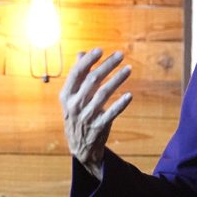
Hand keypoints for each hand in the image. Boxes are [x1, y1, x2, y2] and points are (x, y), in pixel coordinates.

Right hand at [59, 48, 132, 179]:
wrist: (79, 147)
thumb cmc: (77, 114)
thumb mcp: (72, 97)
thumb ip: (78, 75)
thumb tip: (81, 53)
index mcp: (66, 95)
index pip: (76, 73)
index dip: (88, 60)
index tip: (100, 49)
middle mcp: (74, 105)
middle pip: (92, 80)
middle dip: (107, 65)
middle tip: (121, 54)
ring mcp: (86, 116)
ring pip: (103, 94)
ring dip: (117, 79)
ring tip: (129, 69)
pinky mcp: (98, 126)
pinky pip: (111, 114)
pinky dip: (120, 104)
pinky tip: (130, 95)